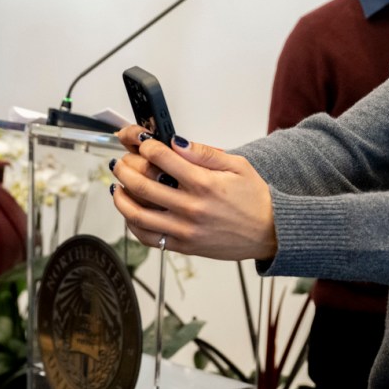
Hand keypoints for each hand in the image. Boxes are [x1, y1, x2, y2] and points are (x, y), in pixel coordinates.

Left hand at [111, 129, 277, 261]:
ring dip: (121, 196)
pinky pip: (147, 237)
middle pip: (143, 184)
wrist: (269, 231)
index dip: (146, 146)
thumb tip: (177, 142)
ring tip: (118, 185)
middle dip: (125, 168)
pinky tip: (130, 211)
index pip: (163, 158)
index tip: (143, 142)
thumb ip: (205, 153)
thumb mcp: (238, 165)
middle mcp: (191, 207)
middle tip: (121, 161)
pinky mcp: (183, 245)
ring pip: (137, 213)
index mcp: (204, 183)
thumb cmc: (255, 198)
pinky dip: (132, 223)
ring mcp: (185, 229)